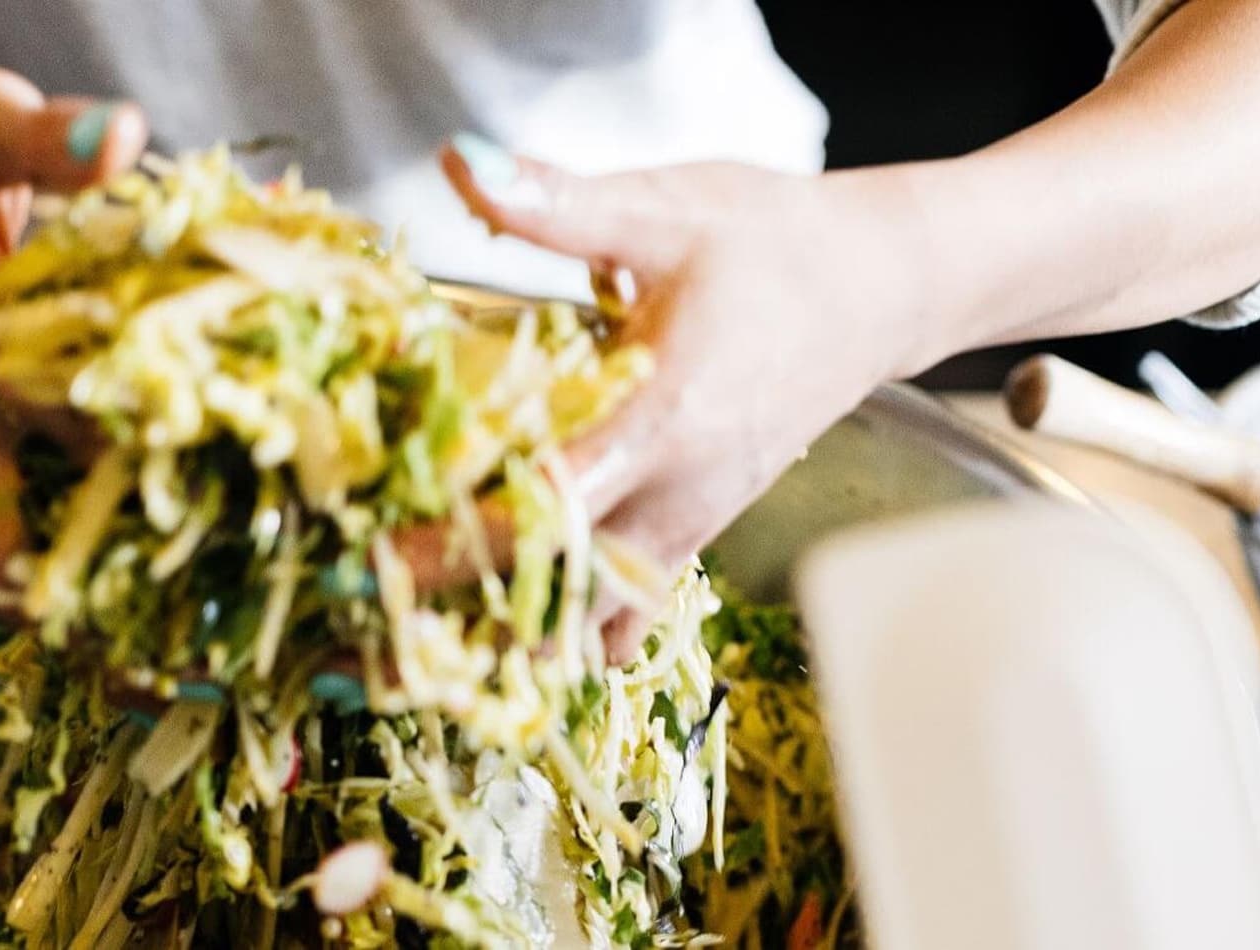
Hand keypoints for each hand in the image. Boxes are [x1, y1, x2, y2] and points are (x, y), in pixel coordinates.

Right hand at [0, 52, 147, 589]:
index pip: (86, 423)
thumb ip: (50, 141)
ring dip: (62, 569)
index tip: (236, 495)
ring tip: (142, 628)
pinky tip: (103, 544)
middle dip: (107, 567)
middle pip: (34, 524)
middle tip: (190, 611)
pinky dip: (38, 529)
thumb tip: (122, 138)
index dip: (162, 455)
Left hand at [413, 137, 929, 659]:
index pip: (549, 506)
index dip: (460, 540)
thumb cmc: (778, 244)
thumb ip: (558, 201)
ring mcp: (691, 521)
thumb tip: (461, 163)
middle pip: (562, 591)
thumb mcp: (665, 210)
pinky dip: (569, 623)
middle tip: (374, 625)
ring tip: (420, 640)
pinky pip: (627, 605)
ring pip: (595, 617)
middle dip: (468, 612)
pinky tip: (506, 625)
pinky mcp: (695, 528)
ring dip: (515, 632)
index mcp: (665, 417)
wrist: (884, 286)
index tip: (378, 558)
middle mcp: (679, 491)